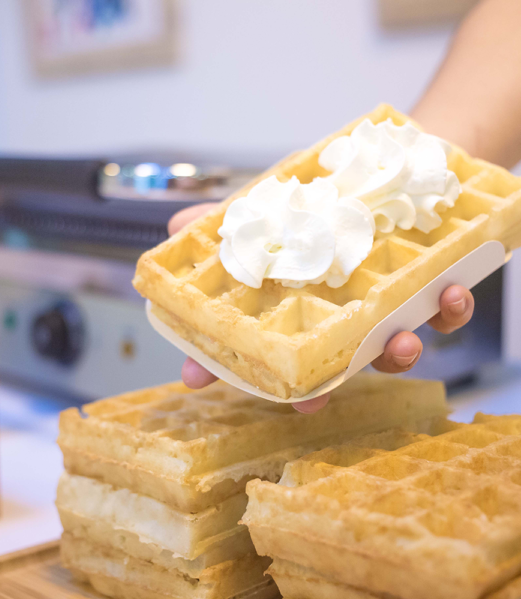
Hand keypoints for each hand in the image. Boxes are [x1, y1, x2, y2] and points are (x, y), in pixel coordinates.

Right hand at [168, 204, 474, 412]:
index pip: (254, 341)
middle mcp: (338, 317)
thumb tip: (177, 226)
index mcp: (298, 304)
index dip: (222, 363)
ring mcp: (385, 311)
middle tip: (307, 403)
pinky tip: (449, 293)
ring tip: (397, 342)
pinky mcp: (432, 294)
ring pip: (388, 353)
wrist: (401, 164)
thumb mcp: (278, 202)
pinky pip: (445, 316)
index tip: (194, 378)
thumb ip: (234, 218)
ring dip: (394, 356)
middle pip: (320, 368)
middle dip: (313, 393)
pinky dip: (450, 311)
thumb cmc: (331, 197)